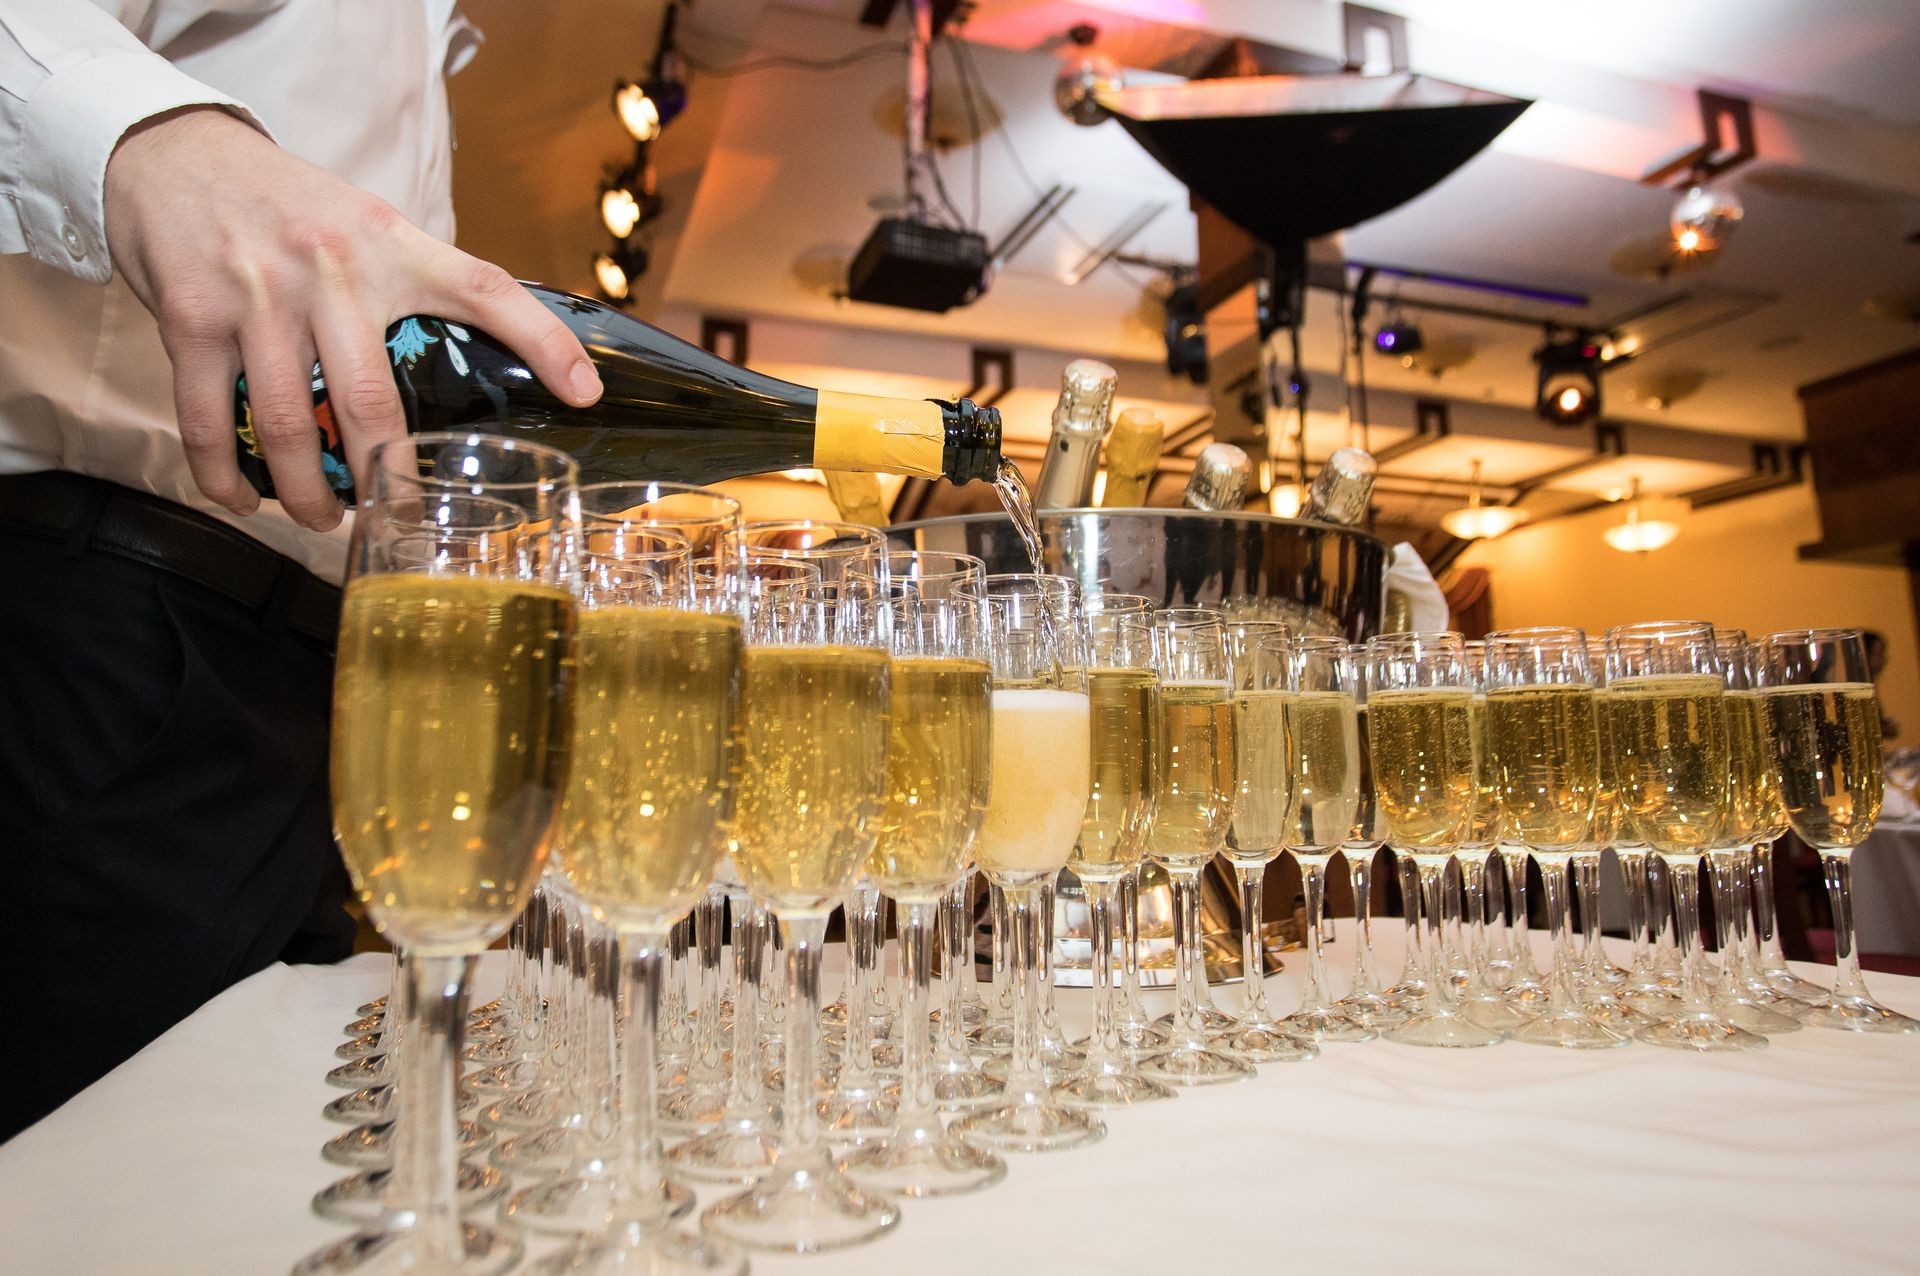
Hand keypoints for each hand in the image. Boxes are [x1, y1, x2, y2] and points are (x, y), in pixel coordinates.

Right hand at [103, 107, 602, 529]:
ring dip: (305, 493)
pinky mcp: (191, 316)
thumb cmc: (289, 207)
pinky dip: (222, 472)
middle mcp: (330, 269)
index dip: (543, 341)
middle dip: (391, 480)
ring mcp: (257, 295)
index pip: (486, 289)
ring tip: (323, 519)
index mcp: (391, 246)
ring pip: (289, 425)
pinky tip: (238, 498)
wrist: (175, 153)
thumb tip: (485, 354)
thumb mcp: (367, 226)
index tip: (584, 393)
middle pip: (373, 401)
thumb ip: (416, 283)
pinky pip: (208, 415)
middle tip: (404, 520)